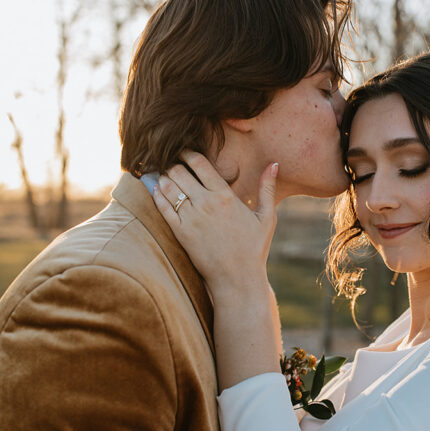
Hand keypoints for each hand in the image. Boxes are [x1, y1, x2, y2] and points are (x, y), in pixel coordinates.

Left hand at [153, 151, 277, 295]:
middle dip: (172, 163)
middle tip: (169, 161)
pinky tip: (155, 190)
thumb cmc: (254, 249)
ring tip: (162, 173)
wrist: (237, 279)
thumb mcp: (266, 217)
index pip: (200, 163)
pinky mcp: (181, 233)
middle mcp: (206, 203)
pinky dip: (156, 195)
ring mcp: (191, 218)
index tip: (183, 151)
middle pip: (179, 172)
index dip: (187, 153)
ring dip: (163, 177)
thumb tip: (274, 163)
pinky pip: (163, 208)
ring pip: (168, 188)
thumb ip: (267, 188)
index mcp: (225, 195)